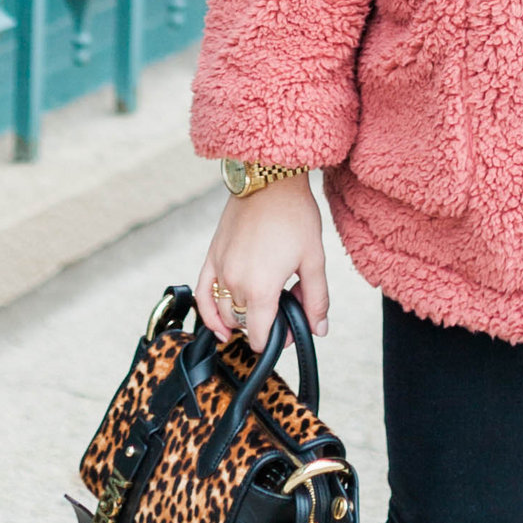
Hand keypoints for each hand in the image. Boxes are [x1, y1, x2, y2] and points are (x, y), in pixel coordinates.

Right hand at [193, 171, 328, 352]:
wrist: (269, 180)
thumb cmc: (294, 215)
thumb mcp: (314, 260)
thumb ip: (316, 299)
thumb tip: (319, 329)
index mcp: (261, 288)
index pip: (260, 335)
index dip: (275, 341)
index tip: (287, 333)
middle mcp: (235, 283)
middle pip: (243, 324)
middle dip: (262, 327)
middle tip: (283, 311)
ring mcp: (219, 270)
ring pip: (223, 313)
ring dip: (240, 320)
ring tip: (259, 311)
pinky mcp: (211, 257)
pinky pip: (202, 294)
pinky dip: (207, 313)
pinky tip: (218, 324)